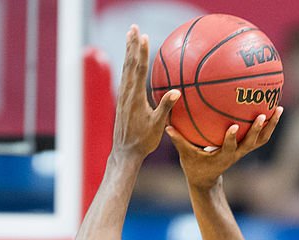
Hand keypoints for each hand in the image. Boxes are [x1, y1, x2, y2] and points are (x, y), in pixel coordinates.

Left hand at [113, 25, 179, 160]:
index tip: (144, 37)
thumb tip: (176, 92)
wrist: (125, 152)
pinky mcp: (122, 100)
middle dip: (132, 44)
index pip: (139, 69)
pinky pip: (124, 77)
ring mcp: (122, 96)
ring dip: (128, 51)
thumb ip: (165, 107)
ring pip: (125, 68)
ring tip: (129, 37)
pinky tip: (129, 61)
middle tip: (133, 27)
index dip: (142, 52)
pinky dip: (127, 65)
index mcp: (135, 97)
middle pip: (129, 63)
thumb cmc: (143, 141)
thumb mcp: (157, 125)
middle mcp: (126, 93)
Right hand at [166, 110, 281, 190]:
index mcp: (223, 157)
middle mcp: (236, 154)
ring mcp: (242, 151)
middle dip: (259, 130)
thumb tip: (166, 124)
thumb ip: (179, 140)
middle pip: (252, 143)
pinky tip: (271, 106)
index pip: (229, 148)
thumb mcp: (185, 155)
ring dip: (270, 125)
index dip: (232, 139)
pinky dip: (266, 123)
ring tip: (278, 108)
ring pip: (260, 139)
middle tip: (264, 114)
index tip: (234, 127)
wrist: (207, 180)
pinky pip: (259, 135)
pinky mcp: (245, 147)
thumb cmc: (195, 167)